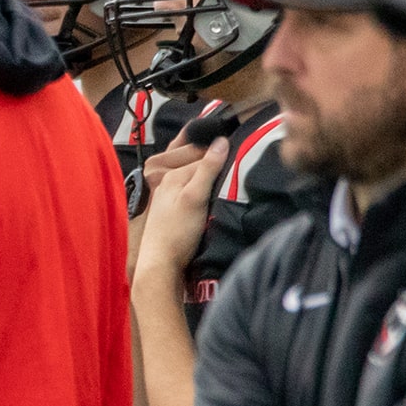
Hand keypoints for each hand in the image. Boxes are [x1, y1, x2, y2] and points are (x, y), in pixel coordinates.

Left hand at [133, 139, 228, 279]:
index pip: (204, 156)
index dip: (223, 152)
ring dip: (210, 172)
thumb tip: (221, 141)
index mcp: (173, 175)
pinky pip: (193, 189)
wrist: (161, 263)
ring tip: (230, 168)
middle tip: (239, 153)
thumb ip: (207, 169)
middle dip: (214, 158)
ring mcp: (171, 196)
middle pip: (198, 164)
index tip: (243, 149)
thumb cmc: (177, 232)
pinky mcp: (176, 210)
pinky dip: (203, 186)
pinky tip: (213, 190)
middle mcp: (170, 182)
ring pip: (195, 176)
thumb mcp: (195, 197)